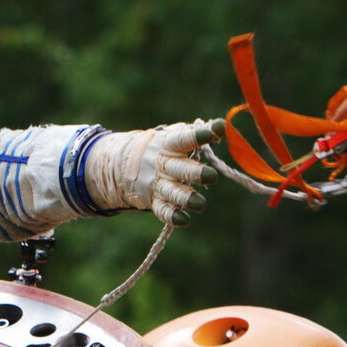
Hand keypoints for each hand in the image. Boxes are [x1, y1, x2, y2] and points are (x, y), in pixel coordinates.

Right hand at [84, 118, 225, 224]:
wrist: (125, 161)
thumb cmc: (163, 146)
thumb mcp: (176, 134)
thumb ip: (200, 131)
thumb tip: (222, 126)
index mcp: (168, 144)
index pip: (182, 139)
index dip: (197, 136)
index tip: (211, 133)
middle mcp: (163, 164)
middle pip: (178, 169)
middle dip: (195, 173)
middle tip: (212, 176)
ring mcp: (157, 183)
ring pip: (172, 191)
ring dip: (185, 198)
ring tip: (200, 204)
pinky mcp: (154, 200)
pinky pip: (162, 210)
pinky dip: (172, 216)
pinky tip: (184, 219)